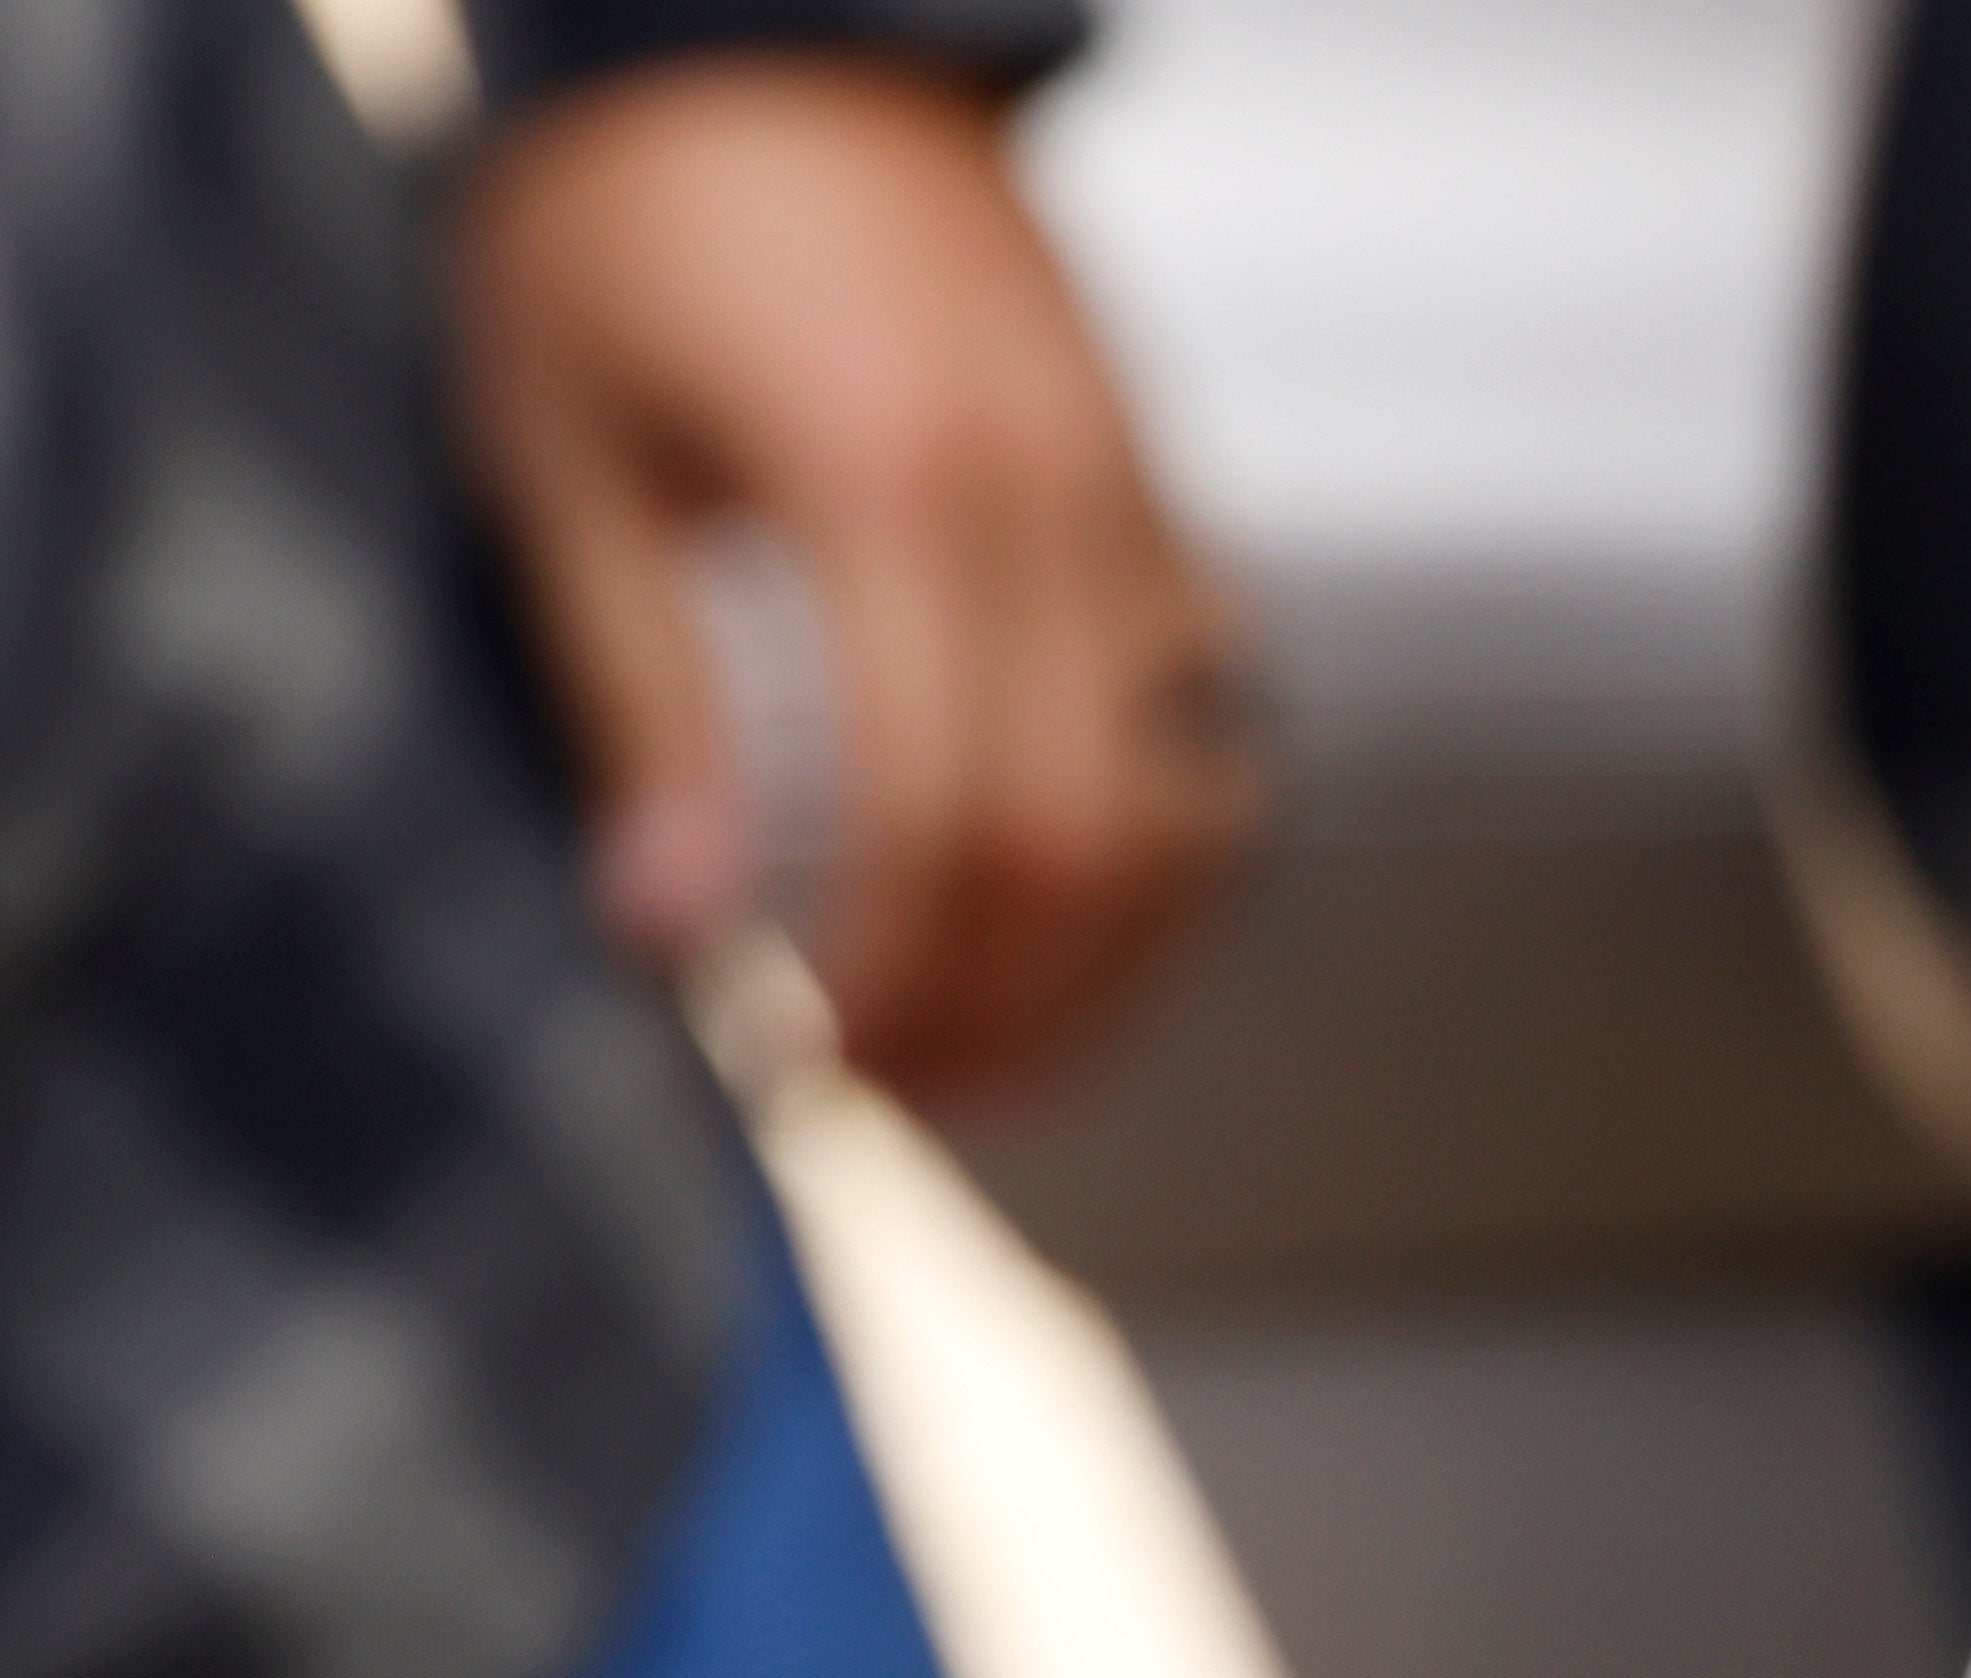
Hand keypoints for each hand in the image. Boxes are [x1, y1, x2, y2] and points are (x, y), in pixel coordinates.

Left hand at [449, 53, 1251, 1102]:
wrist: (773, 41)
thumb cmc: (634, 220)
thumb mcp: (565, 452)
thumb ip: (636, 699)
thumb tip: (672, 928)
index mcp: (888, 480)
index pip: (933, 816)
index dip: (881, 976)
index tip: (800, 1063)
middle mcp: (1053, 507)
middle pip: (1084, 849)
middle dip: (992, 1006)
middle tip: (881, 1087)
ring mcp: (1140, 519)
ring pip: (1187, 820)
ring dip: (1098, 970)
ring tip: (977, 1043)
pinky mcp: (1170, 531)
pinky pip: (1212, 747)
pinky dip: (1153, 872)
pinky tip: (1054, 923)